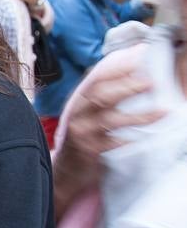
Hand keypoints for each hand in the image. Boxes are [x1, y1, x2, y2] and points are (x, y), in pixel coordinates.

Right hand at [54, 61, 165, 215]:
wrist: (66, 171)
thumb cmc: (83, 140)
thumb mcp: (88, 116)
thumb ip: (103, 99)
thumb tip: (131, 77)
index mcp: (79, 103)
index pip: (96, 80)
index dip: (117, 68)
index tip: (137, 56)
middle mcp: (78, 116)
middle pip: (101, 96)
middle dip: (126, 87)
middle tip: (150, 82)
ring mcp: (82, 134)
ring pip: (109, 120)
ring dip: (137, 115)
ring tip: (160, 111)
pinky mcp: (88, 152)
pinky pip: (111, 144)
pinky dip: (127, 140)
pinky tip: (142, 138)